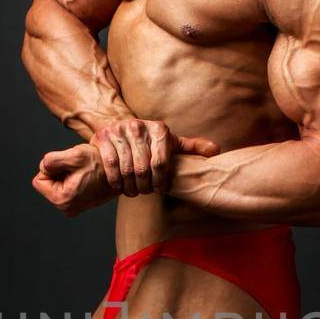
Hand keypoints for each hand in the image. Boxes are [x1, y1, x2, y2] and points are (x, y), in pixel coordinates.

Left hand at [31, 143, 116, 216]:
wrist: (123, 172)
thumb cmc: (102, 164)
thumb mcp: (75, 156)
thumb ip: (51, 161)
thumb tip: (43, 167)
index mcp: (62, 200)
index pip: (39, 180)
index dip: (51, 167)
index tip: (69, 166)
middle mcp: (67, 209)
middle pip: (47, 183)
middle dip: (59, 171)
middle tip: (79, 169)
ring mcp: (73, 207)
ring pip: (57, 183)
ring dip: (67, 173)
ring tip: (85, 172)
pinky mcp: (79, 203)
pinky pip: (67, 186)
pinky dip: (74, 178)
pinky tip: (87, 177)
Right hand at [90, 117, 219, 195]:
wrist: (120, 128)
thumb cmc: (151, 141)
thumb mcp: (172, 143)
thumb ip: (192, 148)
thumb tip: (216, 151)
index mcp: (159, 129)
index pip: (161, 163)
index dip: (160, 181)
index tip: (159, 190)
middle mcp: (138, 126)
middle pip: (143, 168)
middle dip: (145, 186)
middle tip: (145, 193)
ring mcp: (119, 130)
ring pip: (126, 168)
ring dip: (130, 186)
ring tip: (133, 192)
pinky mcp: (103, 136)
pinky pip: (110, 164)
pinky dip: (115, 180)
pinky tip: (119, 186)